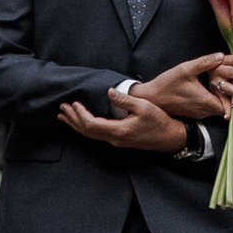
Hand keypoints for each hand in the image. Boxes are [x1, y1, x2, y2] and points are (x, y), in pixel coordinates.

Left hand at [59, 91, 188, 155]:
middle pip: (87, 131)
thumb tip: (109, 91)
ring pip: (90, 135)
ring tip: (65, 117)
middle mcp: (114, 139)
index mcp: (118, 131)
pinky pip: (97, 135)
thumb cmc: (160, 121)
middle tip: (62, 108)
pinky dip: (86, 128)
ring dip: (77, 125)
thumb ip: (125, 100)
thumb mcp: (144, 107)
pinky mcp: (119, 140)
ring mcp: (116, 141)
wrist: (170, 138)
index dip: (80, 114)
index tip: (74, 103)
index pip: (91, 124)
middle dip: (73, 119)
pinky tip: (82, 124)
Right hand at [132, 55, 232, 123]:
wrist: (151, 100)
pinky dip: (223, 98)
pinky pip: (215, 105)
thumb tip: (220, 55)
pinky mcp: (197, 112)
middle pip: (232, 103)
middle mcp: (207, 110)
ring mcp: (202, 113)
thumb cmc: (167, 85)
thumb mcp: (186, 70)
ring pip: (224, 104)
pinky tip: (227, 90)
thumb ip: (204, 62)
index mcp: (207, 101)